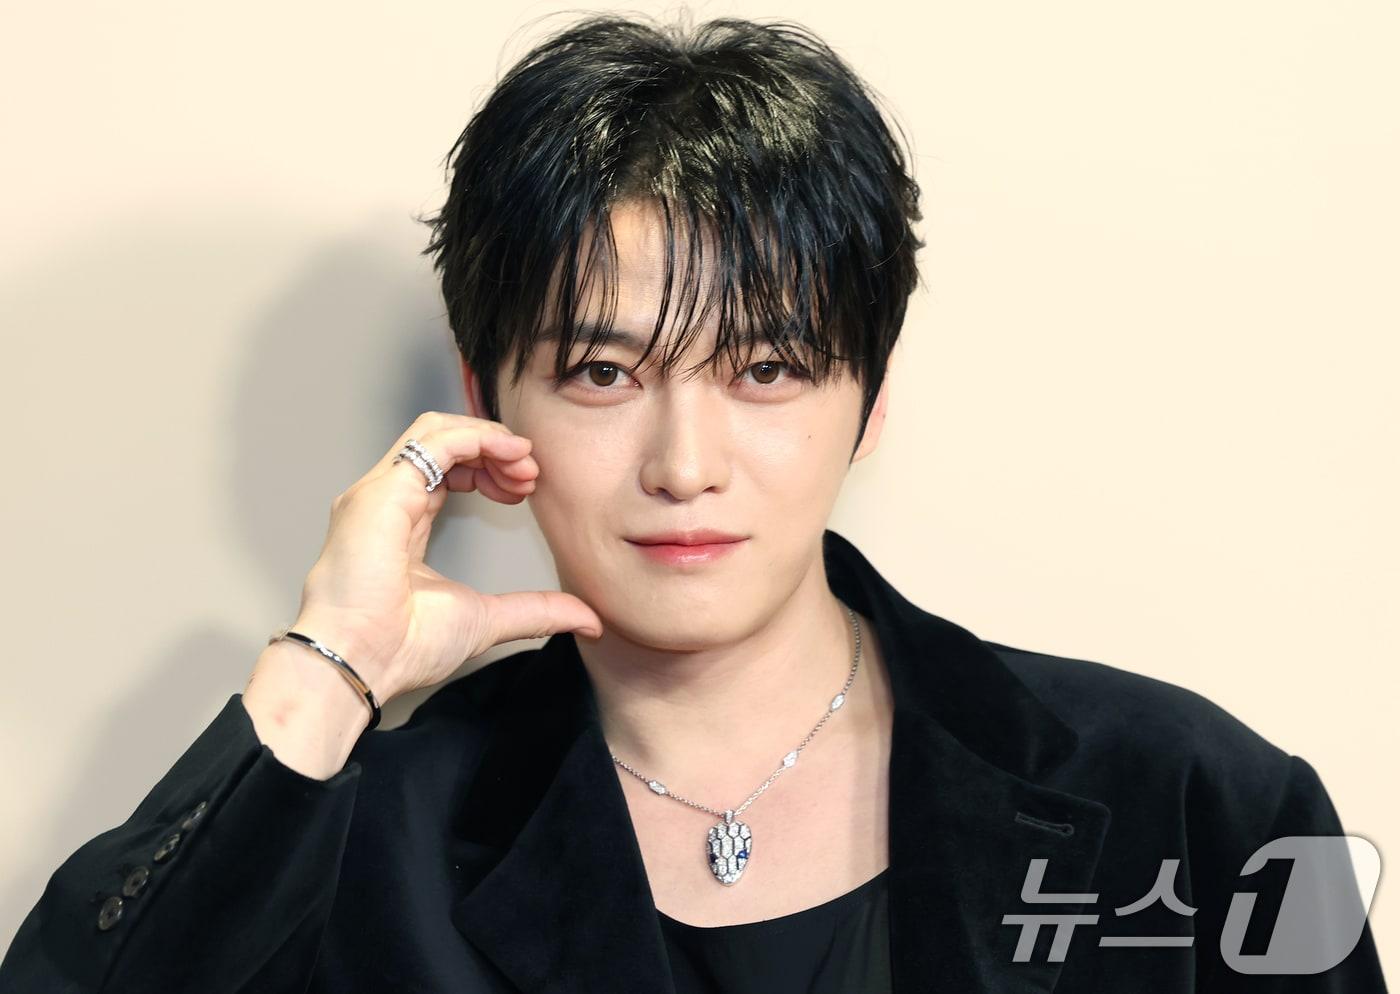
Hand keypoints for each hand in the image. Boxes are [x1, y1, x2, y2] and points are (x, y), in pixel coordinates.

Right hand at [287, 411, 601, 703]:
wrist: (362, 662)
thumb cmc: (402, 646)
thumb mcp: (488, 619)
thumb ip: (537, 610)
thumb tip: (588, 619)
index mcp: (403, 521)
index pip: (448, 468)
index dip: (491, 467)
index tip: (525, 490)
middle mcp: (386, 498)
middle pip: (444, 440)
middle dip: (495, 448)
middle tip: (531, 475)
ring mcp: (379, 491)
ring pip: (436, 429)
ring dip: (489, 437)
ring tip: (524, 464)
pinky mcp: (380, 491)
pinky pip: (432, 441)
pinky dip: (476, 437)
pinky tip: (508, 454)